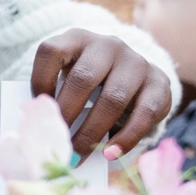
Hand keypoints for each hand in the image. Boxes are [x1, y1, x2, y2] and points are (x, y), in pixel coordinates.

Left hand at [30, 30, 172, 157]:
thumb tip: (40, 130)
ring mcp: (136, 62)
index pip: (52, 52)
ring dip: (92, 132)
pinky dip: (126, 138)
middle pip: (83, 79)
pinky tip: (110, 154)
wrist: (135, 77)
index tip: (36, 108)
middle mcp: (108, 45)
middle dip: (66, 114)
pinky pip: (143, 113)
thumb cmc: (91, 83)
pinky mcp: (159, 83)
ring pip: (113, 99)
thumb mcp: (70, 80)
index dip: (40, 80)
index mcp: (77, 39)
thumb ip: (56, 96)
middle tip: (55, 142)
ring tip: (77, 155)